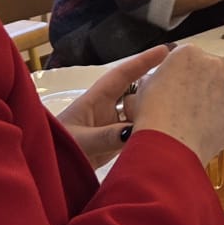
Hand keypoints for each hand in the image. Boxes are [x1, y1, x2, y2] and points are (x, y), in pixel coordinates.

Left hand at [55, 44, 173, 165]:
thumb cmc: (55, 149)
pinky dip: (146, 133)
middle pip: (133, 93)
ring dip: (151, 111)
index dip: (142, 62)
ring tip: (178, 106)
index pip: (121, 75)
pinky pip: (133, 136)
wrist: (43, 174)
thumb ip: (106, 136)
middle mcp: (104, 111)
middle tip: (179, 79)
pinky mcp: (110, 147)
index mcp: (94, 100)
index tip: (165, 50)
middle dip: (152, 85)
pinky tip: (162, 133)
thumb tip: (134, 130)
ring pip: (135, 115)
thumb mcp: (80, 141)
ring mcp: (108, 129)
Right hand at [131, 42, 223, 162]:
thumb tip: (163, 81)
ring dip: (216, 104)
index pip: (191, 59)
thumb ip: (160, 77)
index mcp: (189, 54)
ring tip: (197, 123)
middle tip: (190, 106)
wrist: (170, 145)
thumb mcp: (145, 87)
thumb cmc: (155, 118)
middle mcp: (214, 64)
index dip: (184, 75)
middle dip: (204, 86)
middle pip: (212, 72)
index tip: (181, 87)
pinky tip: (208, 132)